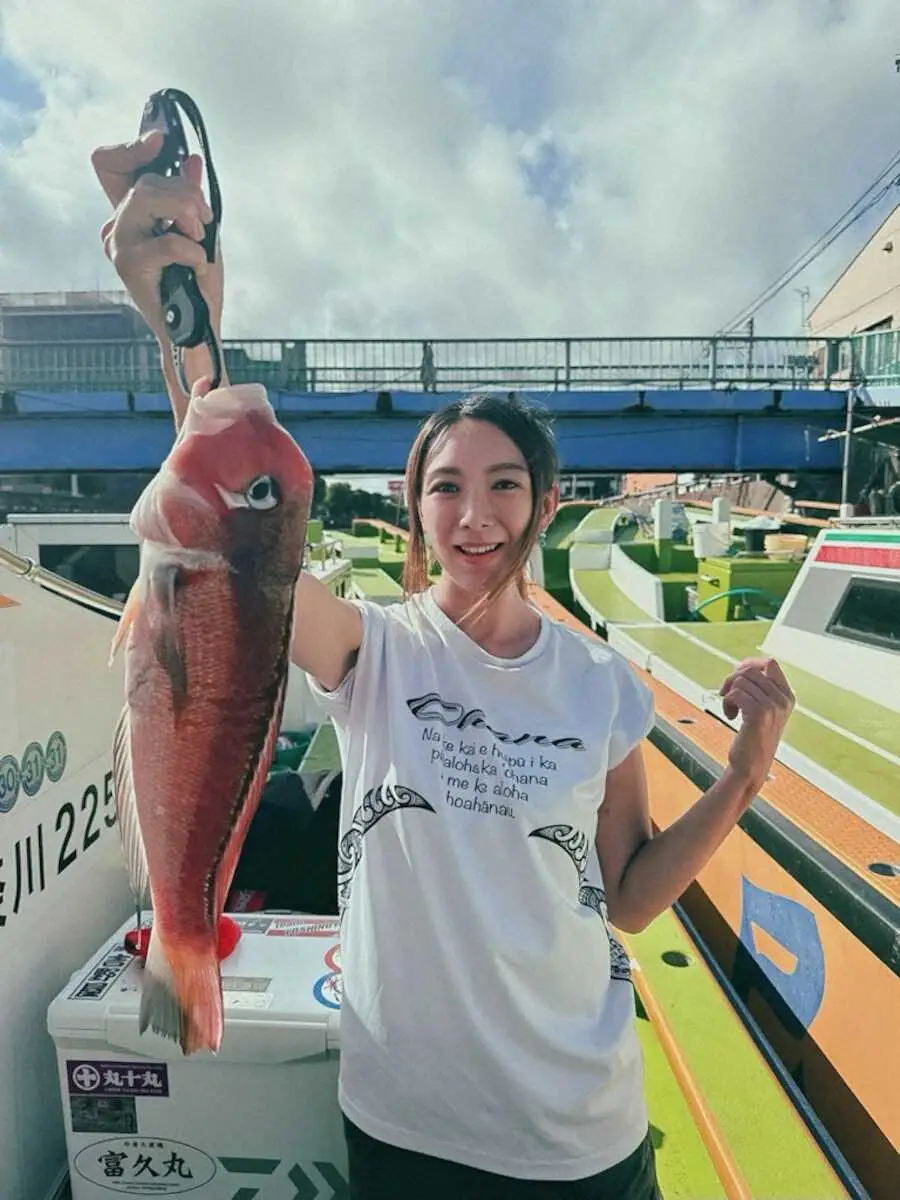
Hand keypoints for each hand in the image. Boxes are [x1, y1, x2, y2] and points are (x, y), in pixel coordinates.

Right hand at [91, 131, 223, 343]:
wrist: (196, 330)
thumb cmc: (196, 286)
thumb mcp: (201, 234)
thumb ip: (192, 198)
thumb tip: (192, 159)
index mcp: (132, 214)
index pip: (111, 165)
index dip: (131, 148)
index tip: (160, 140)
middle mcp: (118, 225)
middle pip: (144, 180)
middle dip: (186, 193)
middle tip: (204, 220)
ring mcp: (119, 243)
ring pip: (148, 198)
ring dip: (187, 213)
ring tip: (199, 239)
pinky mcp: (127, 265)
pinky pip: (166, 241)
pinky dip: (192, 251)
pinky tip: (196, 266)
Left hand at [719, 657, 794, 788]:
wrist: (751, 767)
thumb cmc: (753, 738)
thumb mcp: (764, 710)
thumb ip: (760, 689)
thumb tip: (744, 665)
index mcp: (788, 697)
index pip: (770, 663)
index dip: (749, 664)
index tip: (737, 678)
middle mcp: (784, 700)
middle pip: (751, 670)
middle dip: (733, 680)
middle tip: (727, 696)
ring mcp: (773, 706)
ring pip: (740, 681)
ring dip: (729, 694)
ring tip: (732, 710)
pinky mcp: (759, 714)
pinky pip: (735, 693)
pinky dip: (727, 702)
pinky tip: (731, 716)